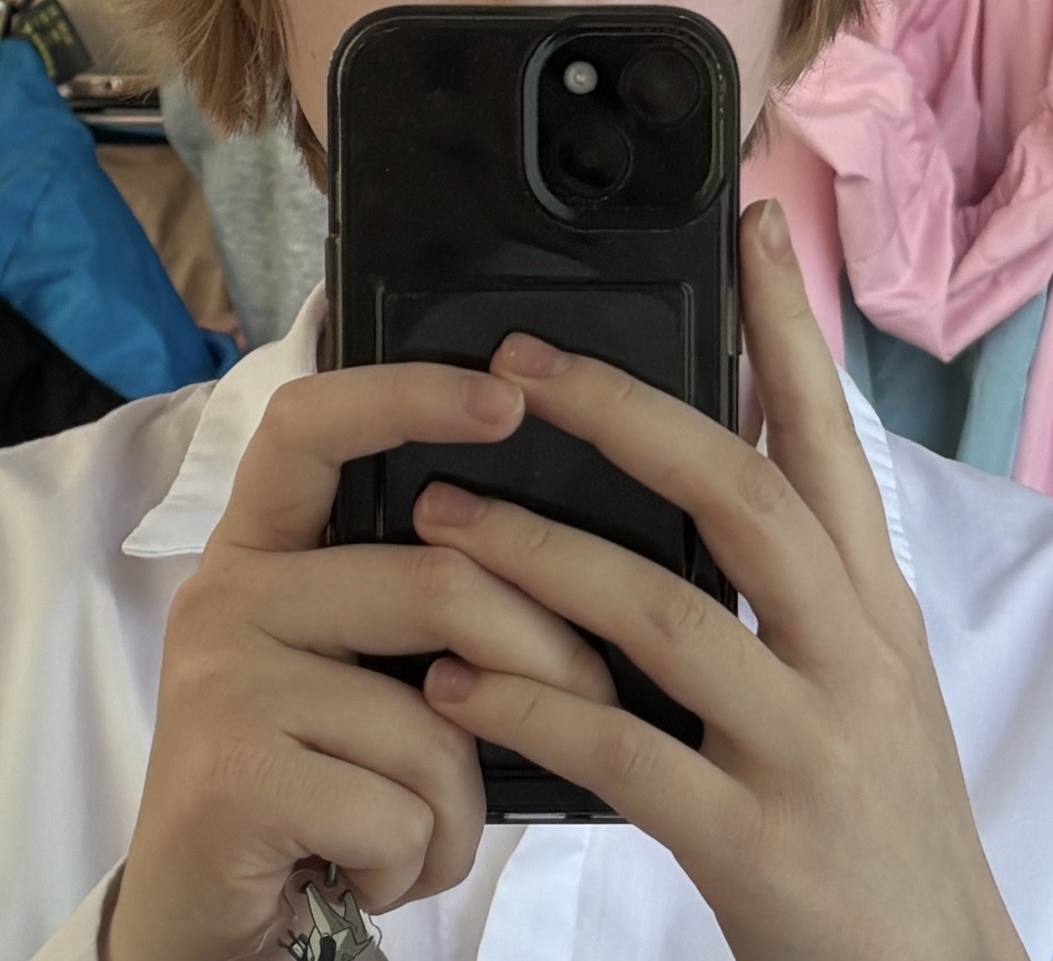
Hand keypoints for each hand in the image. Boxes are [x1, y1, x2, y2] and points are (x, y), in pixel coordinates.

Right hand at [104, 361, 613, 960]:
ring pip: (434, 715)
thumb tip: (575, 560)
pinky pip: (399, 807)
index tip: (510, 397)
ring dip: (466, 800)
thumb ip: (426, 598)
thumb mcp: (366, 669)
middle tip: (591, 702)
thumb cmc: (318, 780)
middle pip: (436, 580)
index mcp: (263, 545)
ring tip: (426, 826)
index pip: (315, 424)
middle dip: (548, 657)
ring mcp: (221, 680)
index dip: (412, 395)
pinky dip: (423, 858)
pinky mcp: (230, 774)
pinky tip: (377, 871)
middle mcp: (228, 593)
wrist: (210, 920)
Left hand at [413, 199, 1029, 960]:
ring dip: (540, 556)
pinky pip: (624, 752)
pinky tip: (460, 680)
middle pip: (741, 492)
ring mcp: (809, 746)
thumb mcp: (865, 671)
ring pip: (664, 614)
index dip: (790, 328)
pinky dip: (533, 706)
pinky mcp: (758, 843)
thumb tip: (701, 469)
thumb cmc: (877, 805)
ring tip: (443, 517)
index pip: (832, 437)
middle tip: (524, 360)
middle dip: (626, 414)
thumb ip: (796, 578)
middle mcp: (853, 653)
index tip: (754, 226)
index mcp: (873, 602)